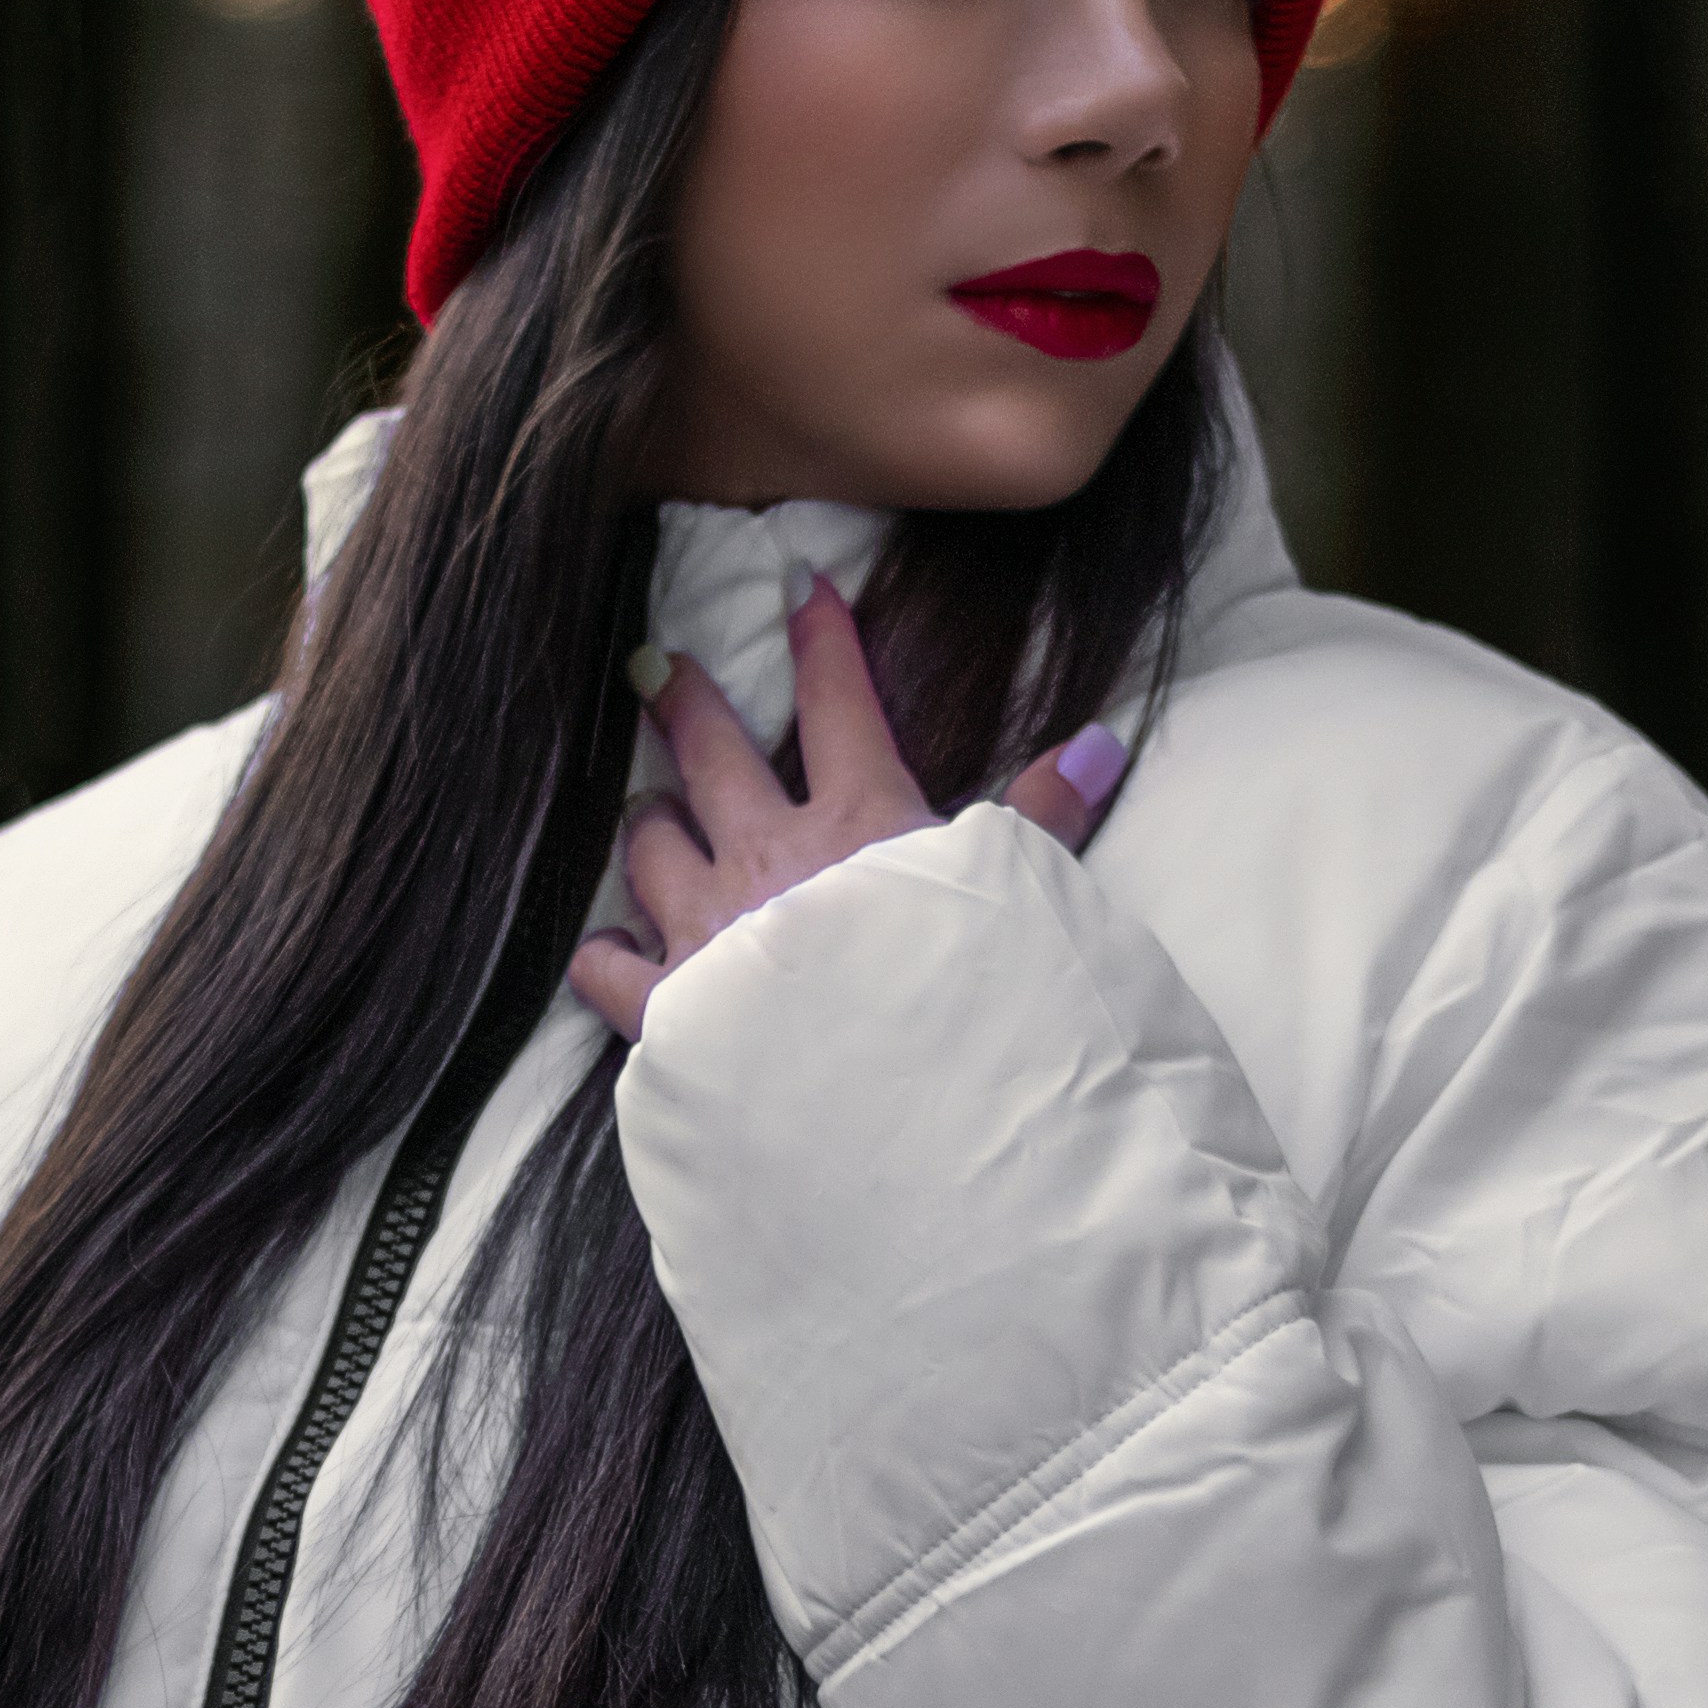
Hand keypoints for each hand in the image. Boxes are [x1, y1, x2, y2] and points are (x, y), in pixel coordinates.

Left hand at [571, 579, 1126, 1045]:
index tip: (802, 589)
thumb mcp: (1015, 899)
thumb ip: (1043, 817)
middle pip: (712, 755)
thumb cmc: (967, 1004)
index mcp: (859, 824)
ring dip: (653, 824)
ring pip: (651, 846)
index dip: (822, 641)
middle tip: (656, 668)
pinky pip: (607, 964)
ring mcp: (708, 931)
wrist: (901, 1118)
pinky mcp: (667, 1011)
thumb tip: (1102, 744)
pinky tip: (608, 946)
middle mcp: (769, 861)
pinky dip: (605, 951)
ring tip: (651, 811)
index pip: (838, 705)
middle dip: (684, 702)